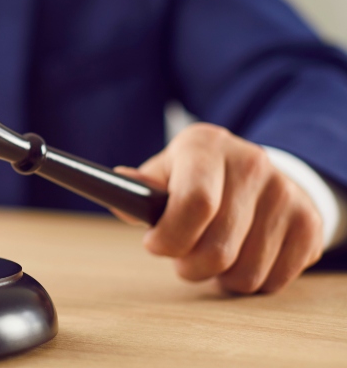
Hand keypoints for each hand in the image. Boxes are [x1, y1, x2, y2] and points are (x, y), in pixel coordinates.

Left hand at [115, 123, 323, 293]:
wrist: (257, 173)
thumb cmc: (196, 178)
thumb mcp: (165, 172)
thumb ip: (139, 190)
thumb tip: (118, 189)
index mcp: (206, 145)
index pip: (194, 203)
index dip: (170, 237)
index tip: (154, 245)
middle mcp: (251, 162)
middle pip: (218, 247)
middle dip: (189, 265)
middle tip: (181, 259)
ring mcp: (285, 192)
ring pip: (246, 272)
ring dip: (219, 278)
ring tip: (210, 258)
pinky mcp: (308, 223)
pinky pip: (273, 280)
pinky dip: (250, 282)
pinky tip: (240, 259)